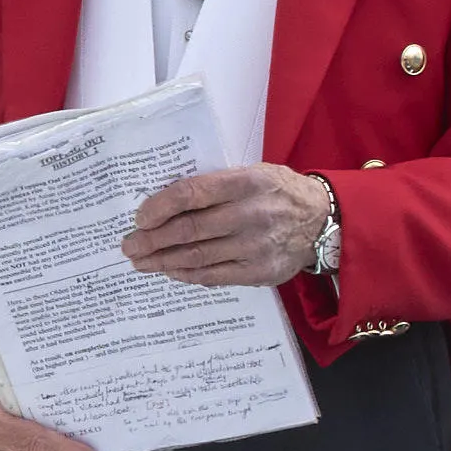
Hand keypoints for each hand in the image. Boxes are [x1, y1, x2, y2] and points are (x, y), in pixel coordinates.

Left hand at [123, 164, 335, 290]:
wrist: (322, 220)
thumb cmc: (275, 193)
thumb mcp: (251, 174)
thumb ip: (213, 185)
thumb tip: (162, 202)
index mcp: (246, 182)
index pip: (191, 193)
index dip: (159, 206)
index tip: (139, 218)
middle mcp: (251, 214)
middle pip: (189, 229)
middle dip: (151, 239)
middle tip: (129, 245)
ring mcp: (256, 246)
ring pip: (197, 256)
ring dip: (162, 261)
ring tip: (141, 261)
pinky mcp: (260, 271)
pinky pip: (213, 276)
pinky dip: (186, 274)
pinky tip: (169, 270)